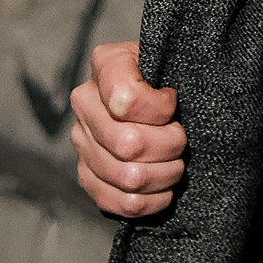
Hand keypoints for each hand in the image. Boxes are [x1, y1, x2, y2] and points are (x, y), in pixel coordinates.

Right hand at [70, 40, 185, 220]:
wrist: (160, 100)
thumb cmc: (171, 80)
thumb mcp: (173, 60)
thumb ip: (170, 67)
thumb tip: (166, 98)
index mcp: (105, 64)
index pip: (129, 98)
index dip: (161, 109)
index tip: (173, 106)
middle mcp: (85, 101)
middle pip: (129, 143)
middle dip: (169, 146)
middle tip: (180, 141)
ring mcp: (82, 141)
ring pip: (128, 177)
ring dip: (164, 175)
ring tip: (175, 164)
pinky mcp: (87, 175)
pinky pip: (117, 202)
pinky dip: (149, 202)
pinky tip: (162, 190)